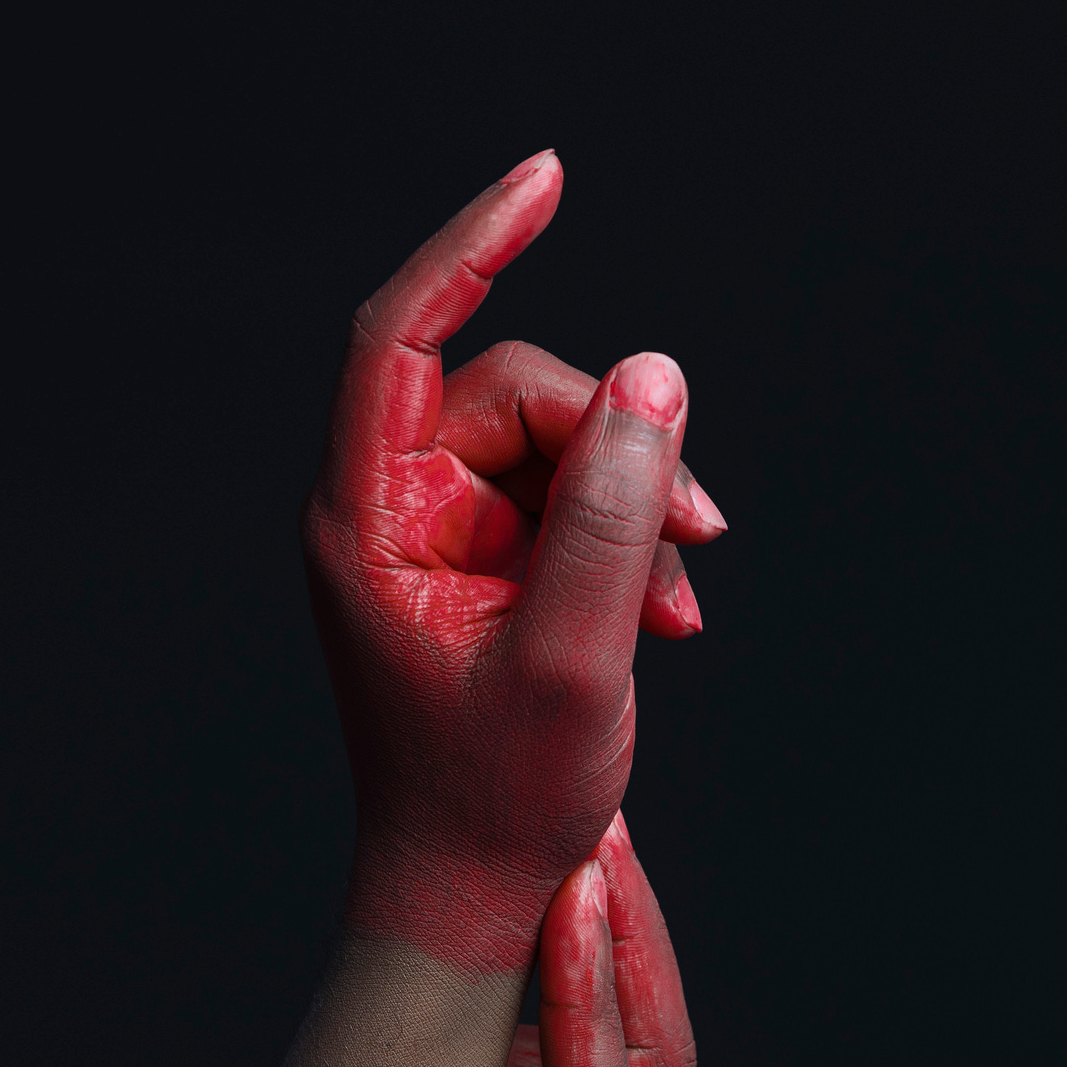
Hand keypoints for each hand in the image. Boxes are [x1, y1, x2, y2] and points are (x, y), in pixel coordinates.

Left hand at [303, 154, 725, 974]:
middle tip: (697, 529)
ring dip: (635, 508)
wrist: (473, 886)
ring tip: (682, 601)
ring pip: (554, 453)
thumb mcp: (575, 657)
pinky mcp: (483, 568)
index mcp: (368, 523)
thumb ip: (615, 516)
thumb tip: (656, 380)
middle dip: (616, 448)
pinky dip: (625, 545)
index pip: (402, 340)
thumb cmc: (497, 796)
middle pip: (512, 399)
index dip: (470, 249)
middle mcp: (392, 513)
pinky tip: (667, 615)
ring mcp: (438, 539)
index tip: (549, 180)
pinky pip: (565, 508)